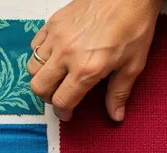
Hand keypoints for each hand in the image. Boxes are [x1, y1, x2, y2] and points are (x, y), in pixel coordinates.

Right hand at [27, 0, 162, 120]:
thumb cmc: (134, 26)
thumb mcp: (133, 65)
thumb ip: (120, 92)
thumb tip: (115, 115)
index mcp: (87, 69)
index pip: (62, 101)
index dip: (63, 113)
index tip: (67, 114)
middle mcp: (66, 54)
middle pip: (39, 87)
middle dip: (48, 98)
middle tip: (62, 97)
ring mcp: (56, 37)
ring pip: (32, 67)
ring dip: (42, 77)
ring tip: (58, 77)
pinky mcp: (53, 22)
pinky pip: (35, 46)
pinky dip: (40, 56)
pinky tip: (56, 56)